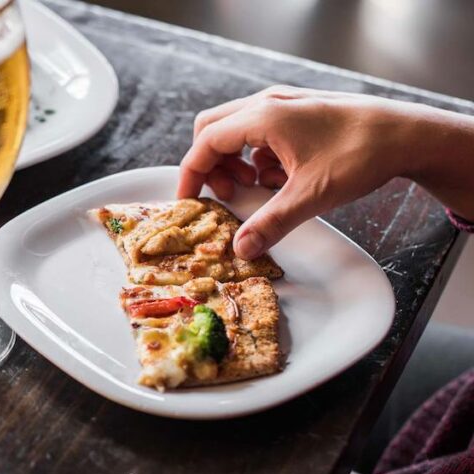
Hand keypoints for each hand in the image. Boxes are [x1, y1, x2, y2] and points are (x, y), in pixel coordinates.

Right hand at [177, 86, 473, 258]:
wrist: (406, 134)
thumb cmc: (360, 155)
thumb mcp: (310, 196)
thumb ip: (271, 223)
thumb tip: (241, 249)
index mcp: (263, 117)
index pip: (206, 143)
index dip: (191, 174)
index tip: (188, 200)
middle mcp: (268, 104)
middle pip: (213, 129)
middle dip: (211, 165)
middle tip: (226, 194)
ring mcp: (284, 105)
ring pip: (236, 130)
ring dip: (235, 161)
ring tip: (255, 187)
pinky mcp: (298, 113)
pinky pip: (260, 132)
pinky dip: (258, 157)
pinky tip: (280, 178)